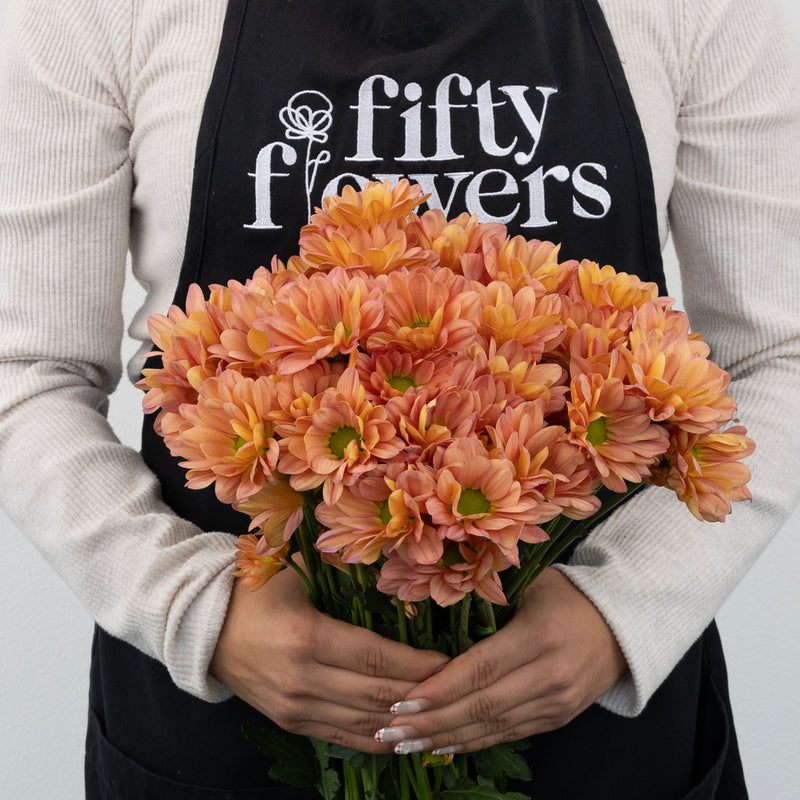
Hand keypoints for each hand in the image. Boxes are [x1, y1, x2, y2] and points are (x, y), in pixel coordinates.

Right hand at [210, 563, 449, 752]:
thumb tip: (398, 573)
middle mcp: (301, 680)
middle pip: (376, 695)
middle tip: (455, 686)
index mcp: (306, 637)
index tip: (449, 661)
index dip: (417, 664)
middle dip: (421, 693)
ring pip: (364, 723)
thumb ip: (345, 571)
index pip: (376, 659)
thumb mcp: (297, 570)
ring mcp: (295, 708)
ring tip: (440, 713)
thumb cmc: (257, 590)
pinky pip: (343, 738)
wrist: (204, 627)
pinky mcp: (291, 723)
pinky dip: (377, 738)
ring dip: (405, 722)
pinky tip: (405, 735)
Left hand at [377, 568, 626, 754]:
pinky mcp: (558, 718)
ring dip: (446, 739)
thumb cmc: (568, 594)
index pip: (481, 668)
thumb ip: (490, 598)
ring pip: (493, 727)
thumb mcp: (532, 584)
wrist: (625, 623)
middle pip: (482, 705)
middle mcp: (549, 676)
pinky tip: (442, 746)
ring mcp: (557, 703)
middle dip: (432, 721)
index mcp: (539, 636)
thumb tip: (435, 606)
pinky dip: (473, 742)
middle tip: (390, 731)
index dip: (441, 688)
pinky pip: (509, 734)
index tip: (403, 701)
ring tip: (405, 744)